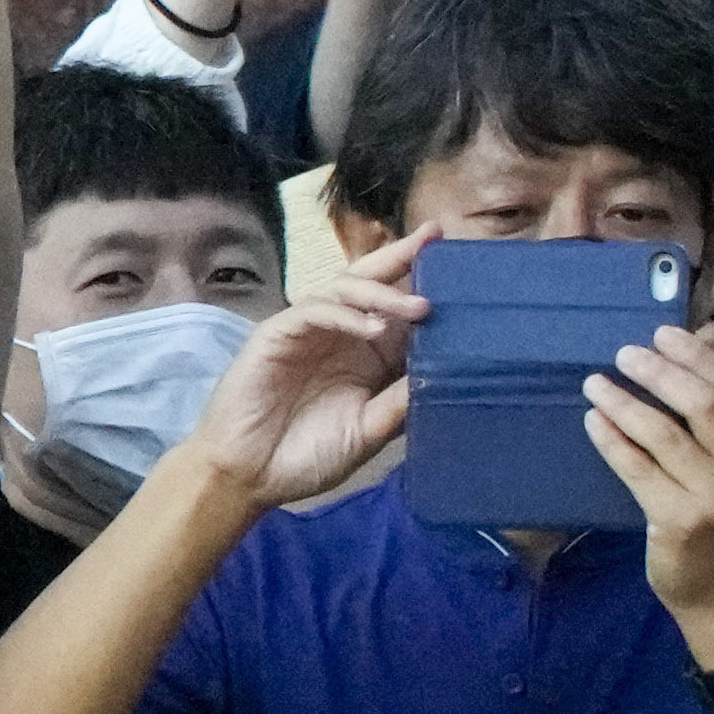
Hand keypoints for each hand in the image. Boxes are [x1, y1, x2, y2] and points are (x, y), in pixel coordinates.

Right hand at [178, 243, 425, 507]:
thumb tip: (447, 374)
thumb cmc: (308, 455)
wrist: (251, 475)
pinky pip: (312, 312)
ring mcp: (306, 332)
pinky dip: (344, 315)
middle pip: (370, 284)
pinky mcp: (276, 336)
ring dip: (382, 293)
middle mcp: (338, 336)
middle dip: (402, 259)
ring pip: (344, 291)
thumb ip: (401, 402)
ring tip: (420, 307)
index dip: (423, 288)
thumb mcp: (369, 431)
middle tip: (434, 238)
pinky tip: (372, 329)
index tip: (463, 273)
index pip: (399, 313)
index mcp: (364, 356)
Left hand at [588, 324, 713, 653]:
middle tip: (624, 353)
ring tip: (595, 383)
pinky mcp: (677, 521)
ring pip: (662, 433)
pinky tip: (593, 419)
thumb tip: (690, 350)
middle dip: (659, 371)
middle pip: (702, 404)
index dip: (698, 356)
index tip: (662, 334)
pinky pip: (636, 467)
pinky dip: (611, 438)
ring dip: (623, 401)